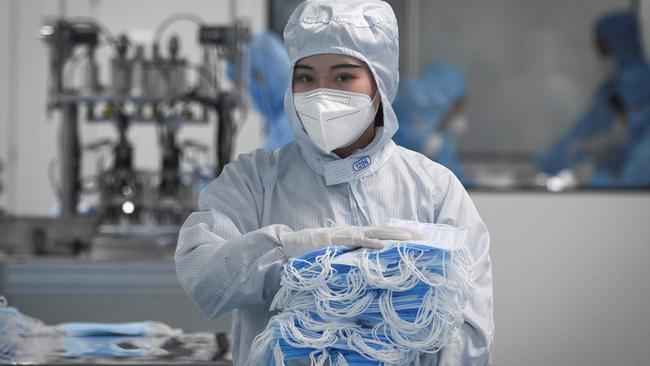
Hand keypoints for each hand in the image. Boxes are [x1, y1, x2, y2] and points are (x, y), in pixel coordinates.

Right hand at [281, 225, 422, 257]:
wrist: (290, 246)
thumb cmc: (313, 252)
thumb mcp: (337, 255)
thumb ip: (352, 258)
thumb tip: (370, 267)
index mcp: (355, 236)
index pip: (380, 233)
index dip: (398, 234)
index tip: (416, 237)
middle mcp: (353, 233)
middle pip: (382, 230)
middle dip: (402, 233)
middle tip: (423, 236)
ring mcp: (345, 235)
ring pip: (373, 233)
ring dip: (392, 235)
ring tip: (409, 238)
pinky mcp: (336, 240)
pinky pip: (356, 241)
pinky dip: (370, 243)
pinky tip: (383, 246)